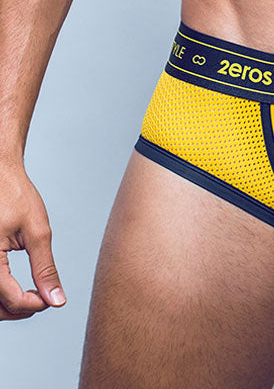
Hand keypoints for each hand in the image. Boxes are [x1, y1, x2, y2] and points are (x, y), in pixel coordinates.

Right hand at [0, 165, 65, 319]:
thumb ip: (45, 268)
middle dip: (20, 310)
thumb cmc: (16, 196)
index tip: (52, 299)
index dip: (34, 304)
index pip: (10, 299)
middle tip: (43, 300)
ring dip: (9, 306)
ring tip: (33, 295)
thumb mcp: (37, 231)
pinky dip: (2, 294)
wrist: (0, 174)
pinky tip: (18, 287)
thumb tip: (55, 300)